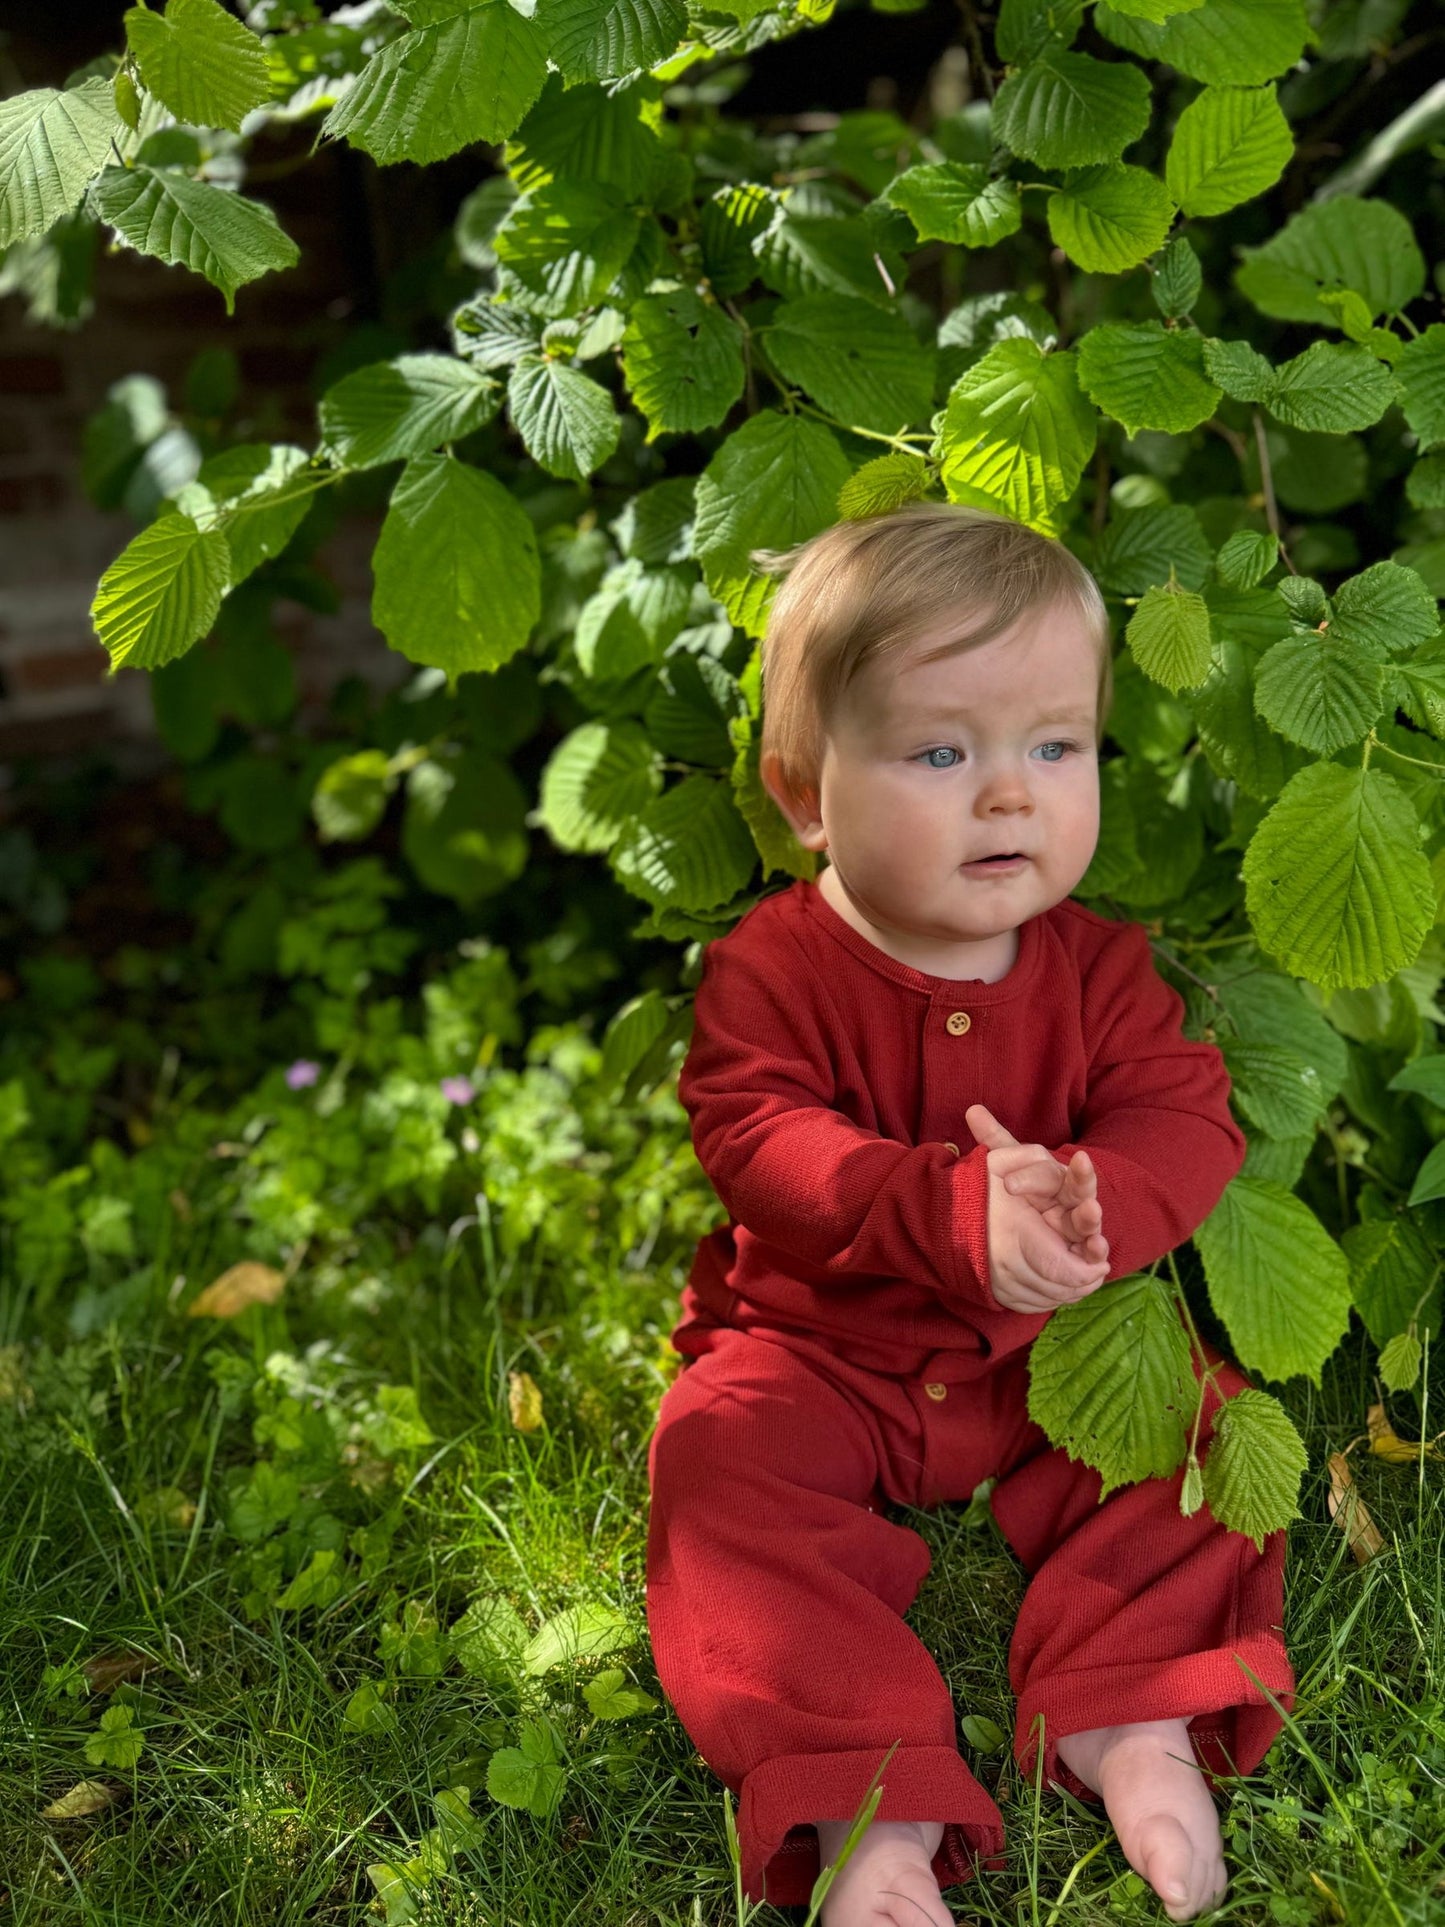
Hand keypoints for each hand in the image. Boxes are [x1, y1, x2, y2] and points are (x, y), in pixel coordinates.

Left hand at [965, 1103, 1109, 1312]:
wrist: (1028, 1241)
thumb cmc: (1025, 1198)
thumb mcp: (1009, 1170)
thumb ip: (995, 1142)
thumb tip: (973, 1109)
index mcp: (1055, 1180)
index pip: (1047, 1172)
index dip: (1030, 1176)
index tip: (1008, 1184)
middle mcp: (1071, 1201)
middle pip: (1079, 1187)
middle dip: (1082, 1176)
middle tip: (1080, 1161)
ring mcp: (1079, 1229)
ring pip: (1088, 1219)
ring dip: (1091, 1214)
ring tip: (1092, 1209)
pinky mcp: (1083, 1256)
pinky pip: (1094, 1253)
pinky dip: (1098, 1251)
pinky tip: (1097, 1248)